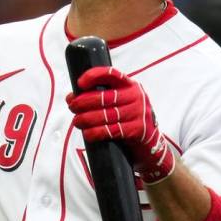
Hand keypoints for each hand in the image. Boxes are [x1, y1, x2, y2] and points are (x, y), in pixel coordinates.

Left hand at [66, 67, 174, 183]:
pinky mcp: (138, 130)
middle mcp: (136, 96)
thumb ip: (99, 99)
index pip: (112, 74)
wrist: (149, 146)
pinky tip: (87, 134)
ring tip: (76, 121)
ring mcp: (139, 113)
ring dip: (86, 118)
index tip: (79, 83)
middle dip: (84, 102)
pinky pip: (113, 130)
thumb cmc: (128, 122)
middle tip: (72, 107)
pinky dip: (96, 132)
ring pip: (106, 115)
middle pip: (105, 97)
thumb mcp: (118, 105)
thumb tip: (70, 97)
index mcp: (130, 85)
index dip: (94, 75)